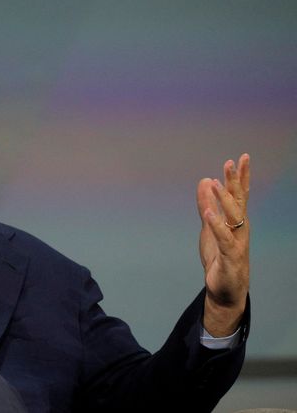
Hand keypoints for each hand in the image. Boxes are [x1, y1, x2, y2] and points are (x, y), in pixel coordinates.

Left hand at [197, 153, 249, 336]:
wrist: (225, 290)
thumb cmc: (219, 257)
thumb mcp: (209, 226)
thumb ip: (207, 204)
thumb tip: (205, 180)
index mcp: (235, 220)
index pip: (240, 194)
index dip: (241, 176)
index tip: (241, 157)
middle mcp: (239, 228)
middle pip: (239, 201)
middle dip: (236, 181)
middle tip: (232, 162)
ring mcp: (237, 242)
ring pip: (233, 217)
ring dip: (224, 200)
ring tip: (214, 183)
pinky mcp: (230, 257)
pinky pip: (223, 239)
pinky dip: (216, 226)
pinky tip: (209, 214)